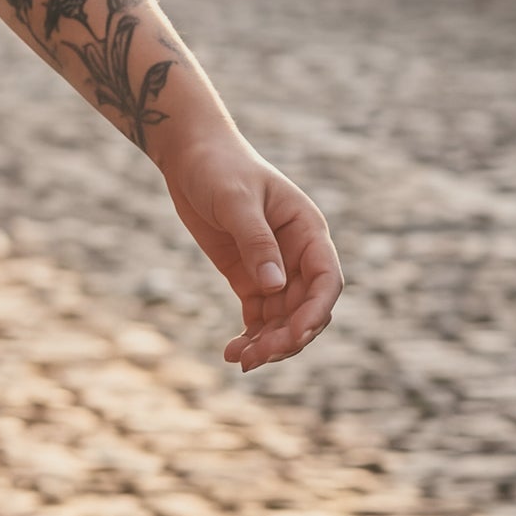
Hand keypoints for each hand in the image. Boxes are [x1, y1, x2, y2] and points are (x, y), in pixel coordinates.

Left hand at [159, 133, 342, 371]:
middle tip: (256, 358)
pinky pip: (259, 315)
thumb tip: (275, 287)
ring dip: (267, 343)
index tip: (294, 336)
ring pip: (283, 318)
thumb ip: (256, 242)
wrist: (189, 155)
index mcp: (308, 231)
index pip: (326, 280)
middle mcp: (298, 254)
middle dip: (287, 337)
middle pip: (306, 307)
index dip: (315, 312)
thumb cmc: (218, 167)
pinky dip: (250, 336)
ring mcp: (274, 268)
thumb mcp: (235, 200)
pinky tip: (233, 353)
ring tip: (239, 360)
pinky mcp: (249, 277)